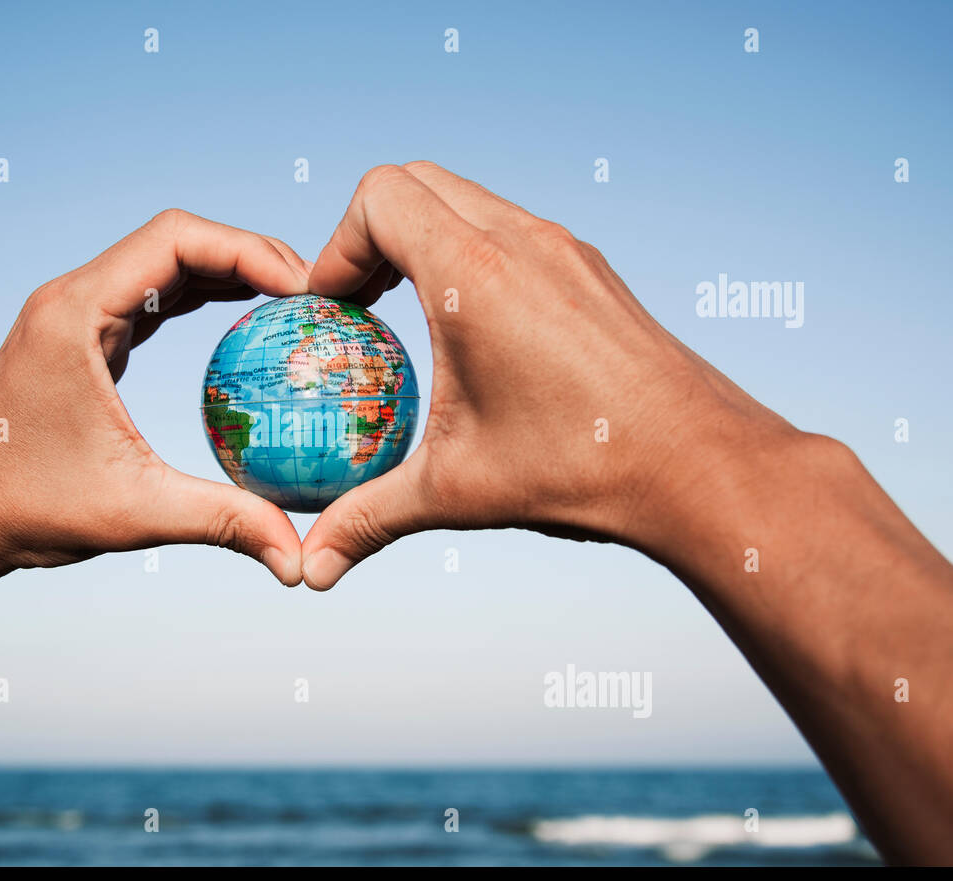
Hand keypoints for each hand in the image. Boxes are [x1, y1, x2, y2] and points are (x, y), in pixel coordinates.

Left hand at [0, 209, 310, 584]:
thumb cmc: (24, 508)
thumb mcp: (134, 513)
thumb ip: (223, 522)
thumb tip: (299, 561)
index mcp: (75, 314)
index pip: (176, 239)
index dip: (249, 250)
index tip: (303, 289)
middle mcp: (71, 299)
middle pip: (176, 240)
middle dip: (249, 255)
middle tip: (313, 296)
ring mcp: (73, 314)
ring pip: (163, 264)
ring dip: (226, 273)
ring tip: (292, 303)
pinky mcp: (79, 338)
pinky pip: (149, 297)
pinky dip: (199, 299)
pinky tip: (242, 322)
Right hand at [301, 162, 798, 588]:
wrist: (699, 463)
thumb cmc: (580, 469)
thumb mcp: (455, 493)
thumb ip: (368, 519)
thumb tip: (312, 568)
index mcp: (473, 273)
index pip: (378, 198)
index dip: (336, 246)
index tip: (333, 309)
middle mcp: (520, 240)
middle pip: (416, 182)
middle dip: (371, 233)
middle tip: (360, 304)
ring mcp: (563, 248)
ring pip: (468, 199)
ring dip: (424, 239)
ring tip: (410, 314)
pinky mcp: (592, 269)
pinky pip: (512, 230)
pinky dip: (473, 255)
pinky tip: (477, 332)